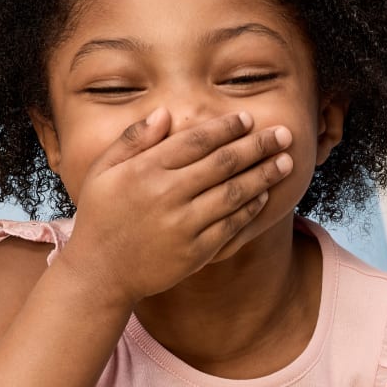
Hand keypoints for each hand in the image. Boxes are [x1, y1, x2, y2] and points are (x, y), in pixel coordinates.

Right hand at [59, 107, 292, 303]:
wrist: (101, 272)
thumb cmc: (100, 216)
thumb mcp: (102, 171)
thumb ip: (132, 139)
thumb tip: (165, 113)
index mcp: (145, 170)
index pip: (196, 141)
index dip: (226, 128)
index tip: (248, 119)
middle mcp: (167, 194)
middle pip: (223, 163)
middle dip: (258, 146)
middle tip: (283, 134)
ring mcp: (183, 225)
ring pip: (234, 193)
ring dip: (264, 175)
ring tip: (285, 162)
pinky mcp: (195, 252)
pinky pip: (231, 226)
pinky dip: (250, 209)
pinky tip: (264, 196)